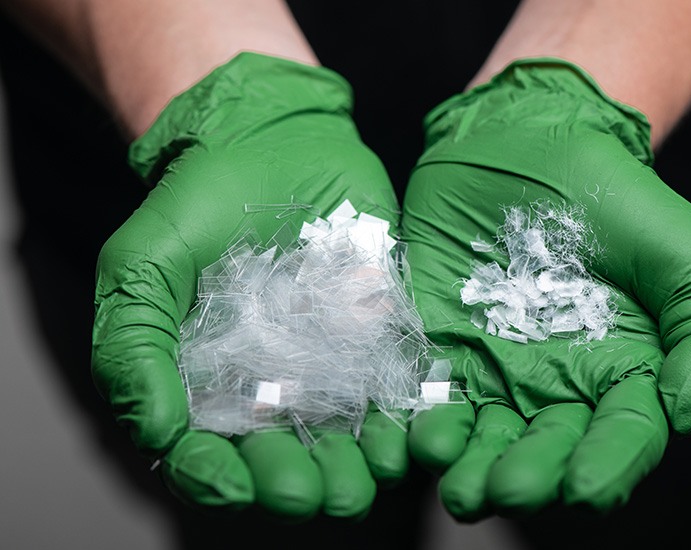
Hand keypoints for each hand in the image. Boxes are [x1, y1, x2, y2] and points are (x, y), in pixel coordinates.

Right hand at [92, 52, 405, 519]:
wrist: (271, 140)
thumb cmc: (197, 202)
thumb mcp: (143, 264)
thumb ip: (135, 345)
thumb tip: (153, 430)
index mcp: (205, 384)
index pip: (206, 457)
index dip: (216, 480)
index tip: (234, 483)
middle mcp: (270, 388)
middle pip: (283, 461)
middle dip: (296, 486)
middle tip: (309, 492)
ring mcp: (330, 365)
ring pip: (346, 440)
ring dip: (357, 468)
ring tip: (367, 476)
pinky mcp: (380, 335)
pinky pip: (397, 388)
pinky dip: (406, 418)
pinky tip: (410, 434)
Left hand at [401, 59, 690, 519]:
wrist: (530, 141)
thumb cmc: (616, 198)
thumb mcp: (684, 254)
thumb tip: (687, 415)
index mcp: (621, 374)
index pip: (621, 438)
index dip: (608, 467)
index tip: (585, 489)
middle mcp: (553, 385)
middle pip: (541, 449)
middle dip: (525, 476)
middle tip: (505, 491)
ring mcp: (490, 367)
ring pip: (478, 434)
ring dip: (464, 463)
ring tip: (454, 478)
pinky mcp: (434, 342)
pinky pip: (420, 391)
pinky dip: (409, 422)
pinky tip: (407, 439)